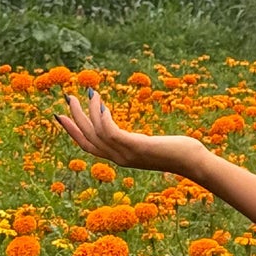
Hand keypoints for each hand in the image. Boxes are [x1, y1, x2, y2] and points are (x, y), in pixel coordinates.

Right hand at [53, 86, 200, 176]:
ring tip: (88, 92)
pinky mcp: (136, 147)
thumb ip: (139, 142)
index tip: (61, 116)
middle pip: (87, 138)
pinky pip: (110, 131)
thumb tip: (135, 136)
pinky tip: (102, 103)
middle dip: (74, 118)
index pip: (88, 146)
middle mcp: (119, 159)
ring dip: (88, 111)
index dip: (73, 131)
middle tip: (68, 97)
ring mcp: (126, 154)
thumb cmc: (179, 153)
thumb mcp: (151, 146)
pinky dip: (102, 117)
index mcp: (120, 158)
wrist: (194, 162)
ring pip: (96, 132)